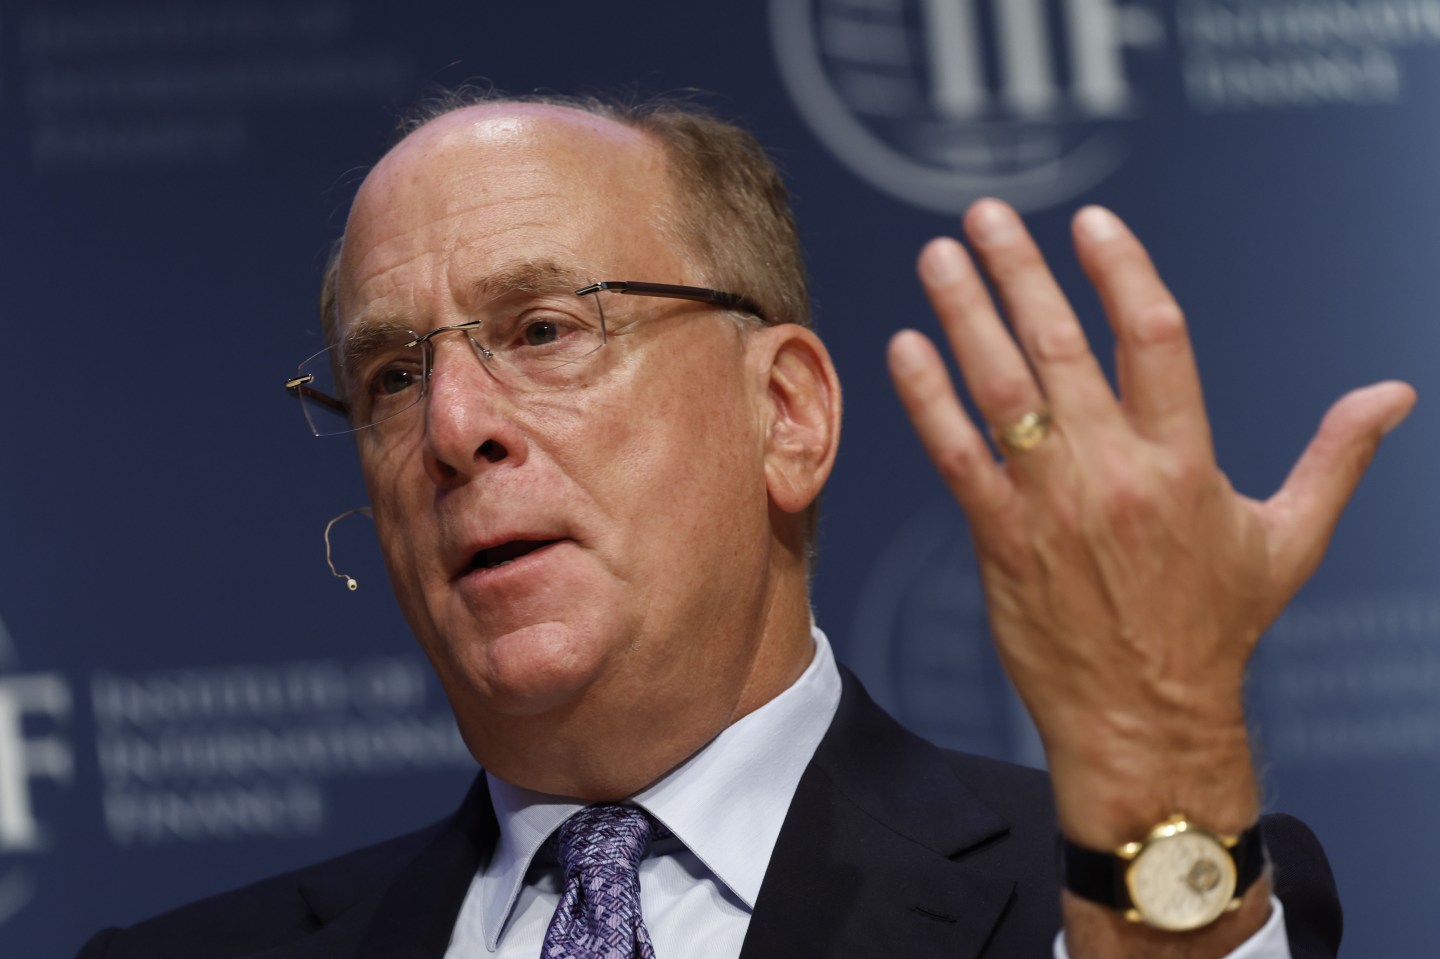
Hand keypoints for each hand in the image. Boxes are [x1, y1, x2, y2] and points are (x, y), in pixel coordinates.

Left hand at [887, 200, 1415, 848]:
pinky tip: (904, 348)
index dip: (1122, 271)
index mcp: (1187, 463)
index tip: (1091, 224)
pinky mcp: (1001, 538)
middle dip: (1021, 272)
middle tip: (987, 214)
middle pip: (1062, 347)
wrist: (1144, 719)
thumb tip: (1393, 395)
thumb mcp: (1288, 541)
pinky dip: (928, 400)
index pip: (1157, 338)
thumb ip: (1337, 458)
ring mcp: (1052, 505)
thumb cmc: (1213, 630)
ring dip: (966, 315)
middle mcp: (1115, 473)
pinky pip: (956, 456)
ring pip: (1001, 390)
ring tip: (940, 257)